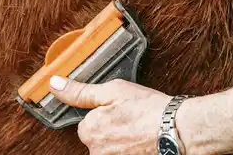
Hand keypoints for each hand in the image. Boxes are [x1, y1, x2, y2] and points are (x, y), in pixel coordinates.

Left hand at [49, 76, 173, 154]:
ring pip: (111, 149)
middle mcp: (97, 152)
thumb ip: (80, 91)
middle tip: (132, 120)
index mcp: (89, 131)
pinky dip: (130, 149)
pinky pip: (122, 154)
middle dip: (111, 130)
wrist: (178, 130)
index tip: (119, 111)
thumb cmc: (148, 109)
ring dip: (121, 141)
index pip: (86, 124)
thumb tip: (54, 84)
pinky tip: (142, 142)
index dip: (102, 115)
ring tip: (139, 131)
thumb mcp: (112, 90)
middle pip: (98, 139)